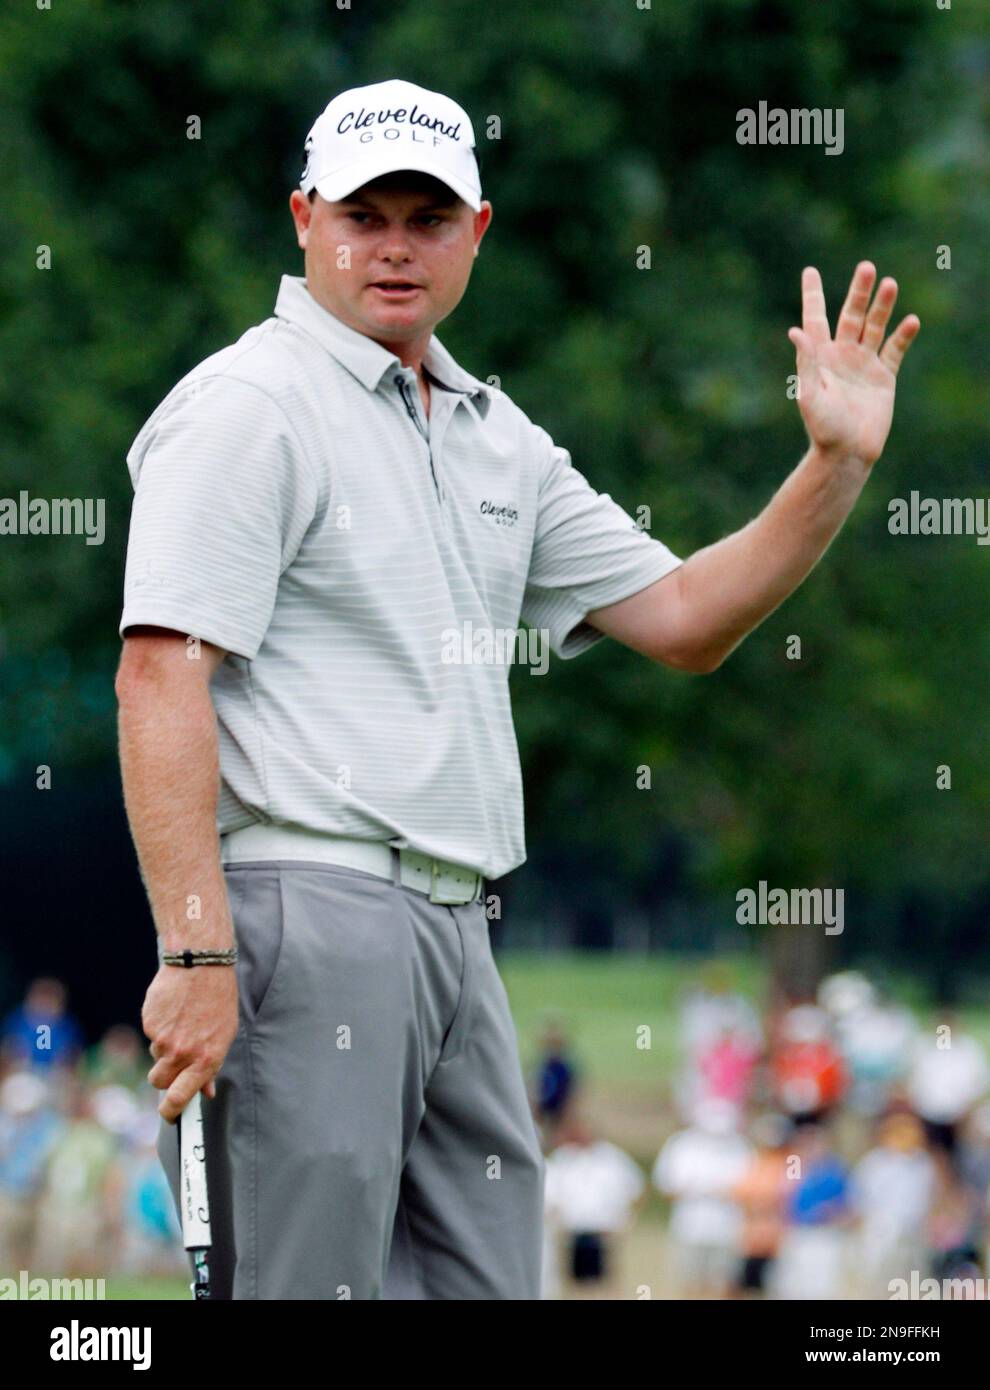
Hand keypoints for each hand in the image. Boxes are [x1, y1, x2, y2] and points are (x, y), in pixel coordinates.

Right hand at [142, 963, 238, 1122]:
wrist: (200, 965)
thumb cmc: (218, 999)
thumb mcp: (224, 1034)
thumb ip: (212, 1066)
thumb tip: (206, 1092)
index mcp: (206, 1059)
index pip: (180, 1098)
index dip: (171, 1111)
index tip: (168, 1115)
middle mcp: (183, 1053)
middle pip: (159, 1082)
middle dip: (163, 1077)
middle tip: (173, 1061)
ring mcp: (163, 1039)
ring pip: (155, 1057)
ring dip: (164, 1048)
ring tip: (181, 1023)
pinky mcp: (149, 1024)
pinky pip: (150, 1035)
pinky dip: (159, 1027)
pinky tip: (173, 1011)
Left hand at [788, 262, 919, 467]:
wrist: (847, 453)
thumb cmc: (823, 428)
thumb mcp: (810, 394)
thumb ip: (806, 361)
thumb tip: (796, 330)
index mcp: (820, 357)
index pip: (816, 319)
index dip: (813, 295)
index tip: (809, 271)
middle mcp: (842, 356)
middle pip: (850, 315)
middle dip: (859, 292)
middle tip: (867, 268)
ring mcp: (863, 365)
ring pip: (875, 327)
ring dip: (882, 307)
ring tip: (890, 283)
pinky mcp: (883, 377)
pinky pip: (894, 351)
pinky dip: (903, 336)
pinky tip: (911, 321)